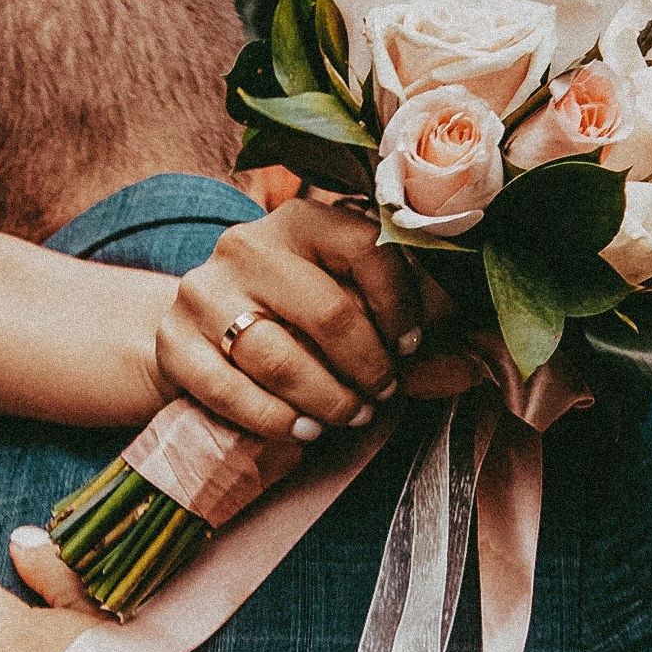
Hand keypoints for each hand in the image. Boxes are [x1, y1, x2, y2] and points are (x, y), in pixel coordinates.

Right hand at [158, 197, 425, 440]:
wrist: (198, 337)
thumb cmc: (295, 323)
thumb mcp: (349, 307)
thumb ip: (408, 333)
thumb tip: (475, 365)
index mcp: (304, 220)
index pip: (370, 250)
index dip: (403, 308)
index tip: (412, 348)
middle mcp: (249, 245)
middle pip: (330, 314)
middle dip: (369, 368)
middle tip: (383, 395)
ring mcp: (204, 292)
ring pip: (282, 359)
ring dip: (330, 400)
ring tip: (350, 416)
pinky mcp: (176, 343)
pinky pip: (233, 393)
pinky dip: (278, 421)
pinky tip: (304, 430)